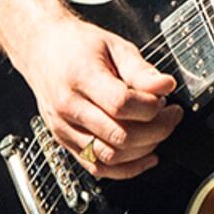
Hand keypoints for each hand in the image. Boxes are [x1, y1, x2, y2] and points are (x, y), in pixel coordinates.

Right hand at [17, 14, 179, 180]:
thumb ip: (140, 70)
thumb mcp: (114, 45)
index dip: (151, 106)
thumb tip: (165, 86)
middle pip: (118, 135)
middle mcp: (69, 108)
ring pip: (109, 157)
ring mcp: (64, 129)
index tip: (168, 100)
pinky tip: (145, 157)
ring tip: (158, 131)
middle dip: (155, 130)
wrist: (42, 49)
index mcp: (81, 77)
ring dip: (142, 150)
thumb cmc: (77, 45)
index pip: (120, 104)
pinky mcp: (64, 142)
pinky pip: (95, 166)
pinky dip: (124, 169)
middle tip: (171, 117)